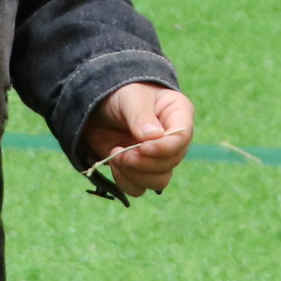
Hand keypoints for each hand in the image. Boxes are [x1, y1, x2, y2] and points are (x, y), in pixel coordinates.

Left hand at [84, 82, 194, 196]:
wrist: (98, 105)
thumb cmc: (121, 93)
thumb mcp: (130, 97)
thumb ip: (141, 116)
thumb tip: (154, 138)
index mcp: (178, 114)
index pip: (182, 138)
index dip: (164, 148)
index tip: (142, 148)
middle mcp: (172, 139)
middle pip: (171, 162)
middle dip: (144, 162)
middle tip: (121, 153)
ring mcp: (157, 157)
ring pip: (159, 180)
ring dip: (136, 175)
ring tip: (116, 157)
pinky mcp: (140, 170)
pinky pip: (139, 188)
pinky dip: (126, 182)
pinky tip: (114, 165)